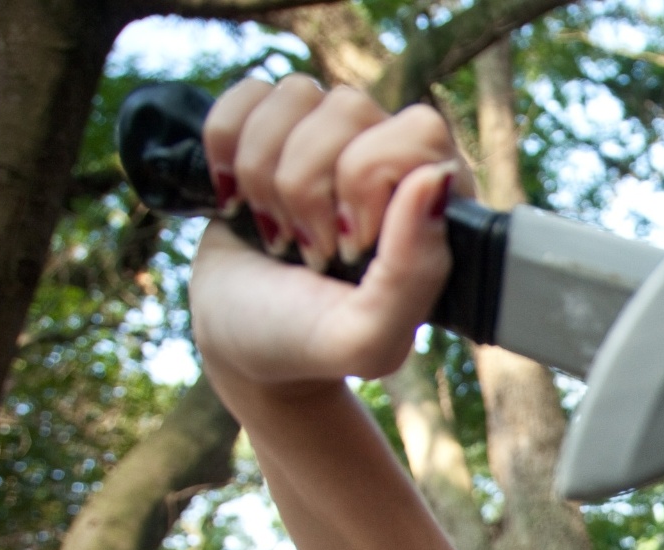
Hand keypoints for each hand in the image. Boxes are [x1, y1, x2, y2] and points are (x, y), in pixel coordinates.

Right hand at [191, 77, 470, 389]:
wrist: (236, 340)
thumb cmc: (306, 342)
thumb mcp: (365, 336)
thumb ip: (413, 273)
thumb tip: (432, 178)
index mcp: (437, 206)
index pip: (417, 134)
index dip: (367, 186)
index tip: (350, 249)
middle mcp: (392, 160)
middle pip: (350, 109)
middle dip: (308, 188)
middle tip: (311, 251)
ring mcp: (333, 137)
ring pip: (298, 95)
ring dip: (265, 175)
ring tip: (279, 233)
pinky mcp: (276, 126)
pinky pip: (249, 92)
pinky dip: (225, 150)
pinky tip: (238, 200)